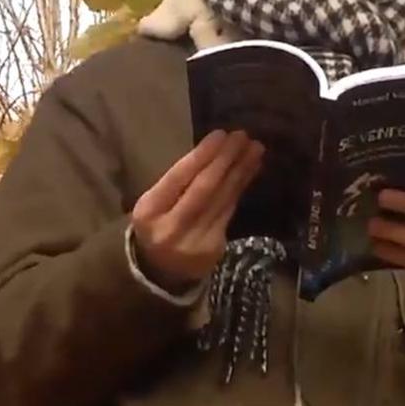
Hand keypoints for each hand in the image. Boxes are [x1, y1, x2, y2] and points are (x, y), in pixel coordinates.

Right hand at [131, 130, 263, 289]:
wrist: (159, 272)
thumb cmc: (158, 224)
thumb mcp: (156, 203)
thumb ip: (179, 181)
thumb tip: (215, 150)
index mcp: (149, 212)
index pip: (179, 178)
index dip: (202, 155)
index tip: (221, 134)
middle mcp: (171, 228)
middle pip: (204, 188)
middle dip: (226, 159)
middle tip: (242, 136)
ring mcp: (195, 241)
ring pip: (222, 199)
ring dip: (241, 171)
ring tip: (255, 149)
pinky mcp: (215, 249)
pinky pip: (229, 211)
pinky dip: (240, 189)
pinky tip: (250, 171)